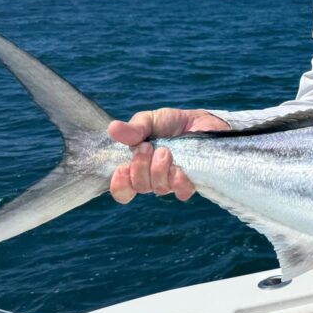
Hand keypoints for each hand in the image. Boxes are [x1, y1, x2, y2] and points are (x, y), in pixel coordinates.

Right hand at [108, 108, 229, 202]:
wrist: (200, 122)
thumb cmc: (171, 123)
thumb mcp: (149, 120)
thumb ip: (133, 128)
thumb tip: (113, 129)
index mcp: (137, 166)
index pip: (122, 189)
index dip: (119, 185)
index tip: (122, 168)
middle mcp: (152, 178)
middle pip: (140, 186)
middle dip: (140, 166)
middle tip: (147, 147)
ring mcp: (171, 182)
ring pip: (159, 188)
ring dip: (159, 169)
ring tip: (165, 151)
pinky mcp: (190, 182)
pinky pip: (181, 191)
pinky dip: (178, 180)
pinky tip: (179, 167)